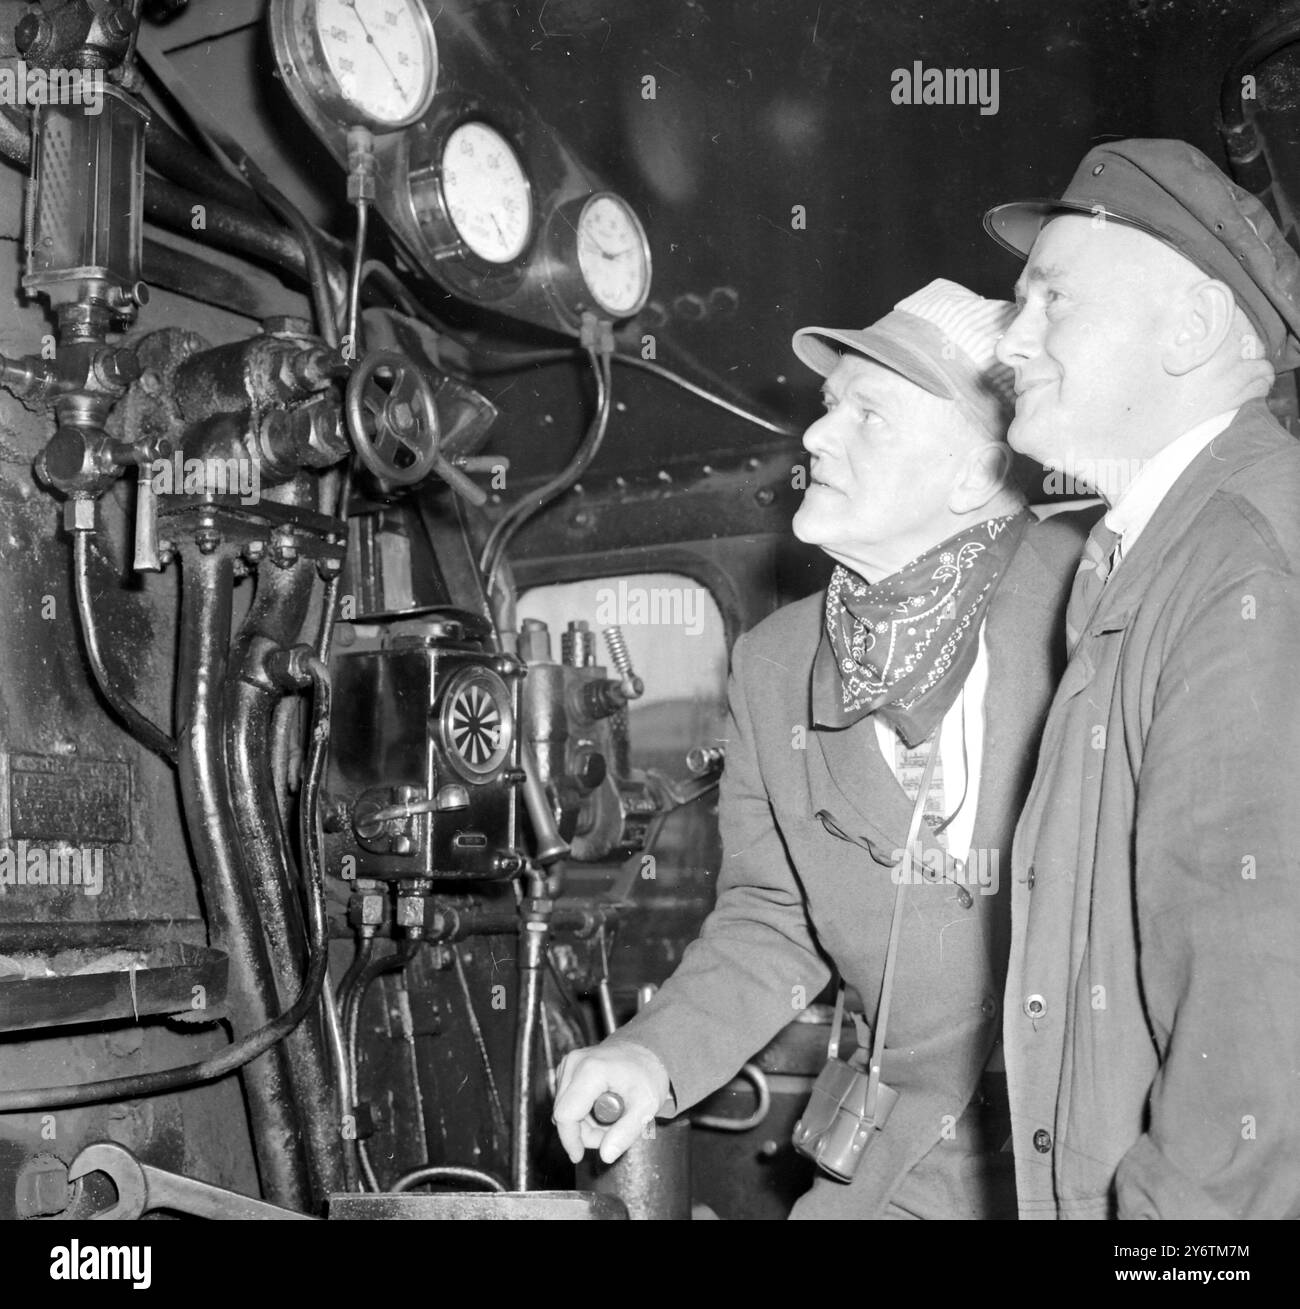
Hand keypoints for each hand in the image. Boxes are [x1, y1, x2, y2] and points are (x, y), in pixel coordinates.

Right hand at [552, 1039, 670, 1164]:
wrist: (646, 1051)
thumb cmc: (647, 1075)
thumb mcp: (647, 1106)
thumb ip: (627, 1132)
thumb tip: (605, 1156)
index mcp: (591, 1070)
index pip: (565, 1114)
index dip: (570, 1140)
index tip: (579, 1156)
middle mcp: (574, 1063)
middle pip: (563, 1114)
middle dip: (587, 1132)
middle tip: (615, 1130)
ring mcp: (569, 1063)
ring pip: (565, 1110)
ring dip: (586, 1123)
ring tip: (613, 1115)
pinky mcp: (568, 1068)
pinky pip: (567, 1101)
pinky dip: (584, 1111)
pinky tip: (603, 1105)